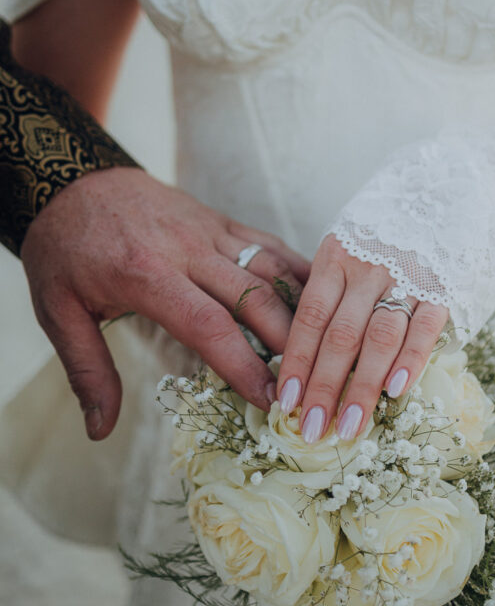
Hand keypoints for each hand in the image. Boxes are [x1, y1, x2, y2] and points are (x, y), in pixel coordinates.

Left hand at [20, 167, 310, 439]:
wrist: (72, 176)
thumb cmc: (64, 248)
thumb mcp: (58, 311)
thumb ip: (87, 370)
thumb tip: (100, 429)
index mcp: (147, 275)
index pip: (209, 326)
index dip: (244, 366)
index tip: (270, 400)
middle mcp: (187, 251)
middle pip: (254, 299)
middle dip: (288, 345)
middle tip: (309, 385)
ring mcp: (208, 231)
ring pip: (269, 269)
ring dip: (301, 309)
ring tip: (324, 349)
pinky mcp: (220, 220)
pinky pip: (267, 245)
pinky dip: (297, 271)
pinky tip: (321, 297)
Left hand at [276, 234, 448, 443]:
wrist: (452, 187)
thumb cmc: (392, 230)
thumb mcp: (352, 247)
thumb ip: (334, 290)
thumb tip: (309, 354)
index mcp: (336, 256)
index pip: (310, 318)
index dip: (296, 362)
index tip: (285, 402)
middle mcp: (367, 266)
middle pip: (340, 336)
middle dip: (324, 387)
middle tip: (313, 429)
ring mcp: (408, 275)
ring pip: (378, 337)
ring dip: (362, 386)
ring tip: (349, 426)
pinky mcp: (445, 285)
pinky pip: (425, 328)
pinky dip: (410, 360)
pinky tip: (395, 391)